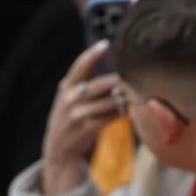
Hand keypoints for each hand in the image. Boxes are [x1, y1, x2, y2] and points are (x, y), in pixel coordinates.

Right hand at [41, 41, 122, 195]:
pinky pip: (112, 116)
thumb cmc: (68, 120)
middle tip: (135, 78)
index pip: (80, 66)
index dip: (93, 54)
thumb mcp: (66, 99)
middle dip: (121, 81)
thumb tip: (108, 69)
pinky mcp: (89, 128)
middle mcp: (71, 98)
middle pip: (103, 84)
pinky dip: (122, 113)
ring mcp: (80, 114)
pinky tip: (127, 113)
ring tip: (133, 97)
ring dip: (125, 99)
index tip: (106, 44)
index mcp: (66, 87)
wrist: (60, 150)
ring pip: (111, 101)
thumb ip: (80, 84)